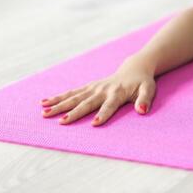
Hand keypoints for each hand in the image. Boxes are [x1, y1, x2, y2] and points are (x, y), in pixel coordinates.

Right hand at [39, 54, 156, 125]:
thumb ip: (145, 100)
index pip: (110, 106)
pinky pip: (71, 92)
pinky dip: (58, 97)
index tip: (94, 124)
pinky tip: (44, 103)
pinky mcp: (88, 87)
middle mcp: (103, 90)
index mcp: (118, 93)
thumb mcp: (149, 90)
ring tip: (44, 113)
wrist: (134, 69)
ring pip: (74, 97)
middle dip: (74, 112)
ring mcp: (94, 88)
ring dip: (59, 105)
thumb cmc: (142, 83)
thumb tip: (142, 110)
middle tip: (61, 122)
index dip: (103, 114)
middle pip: (87, 102)